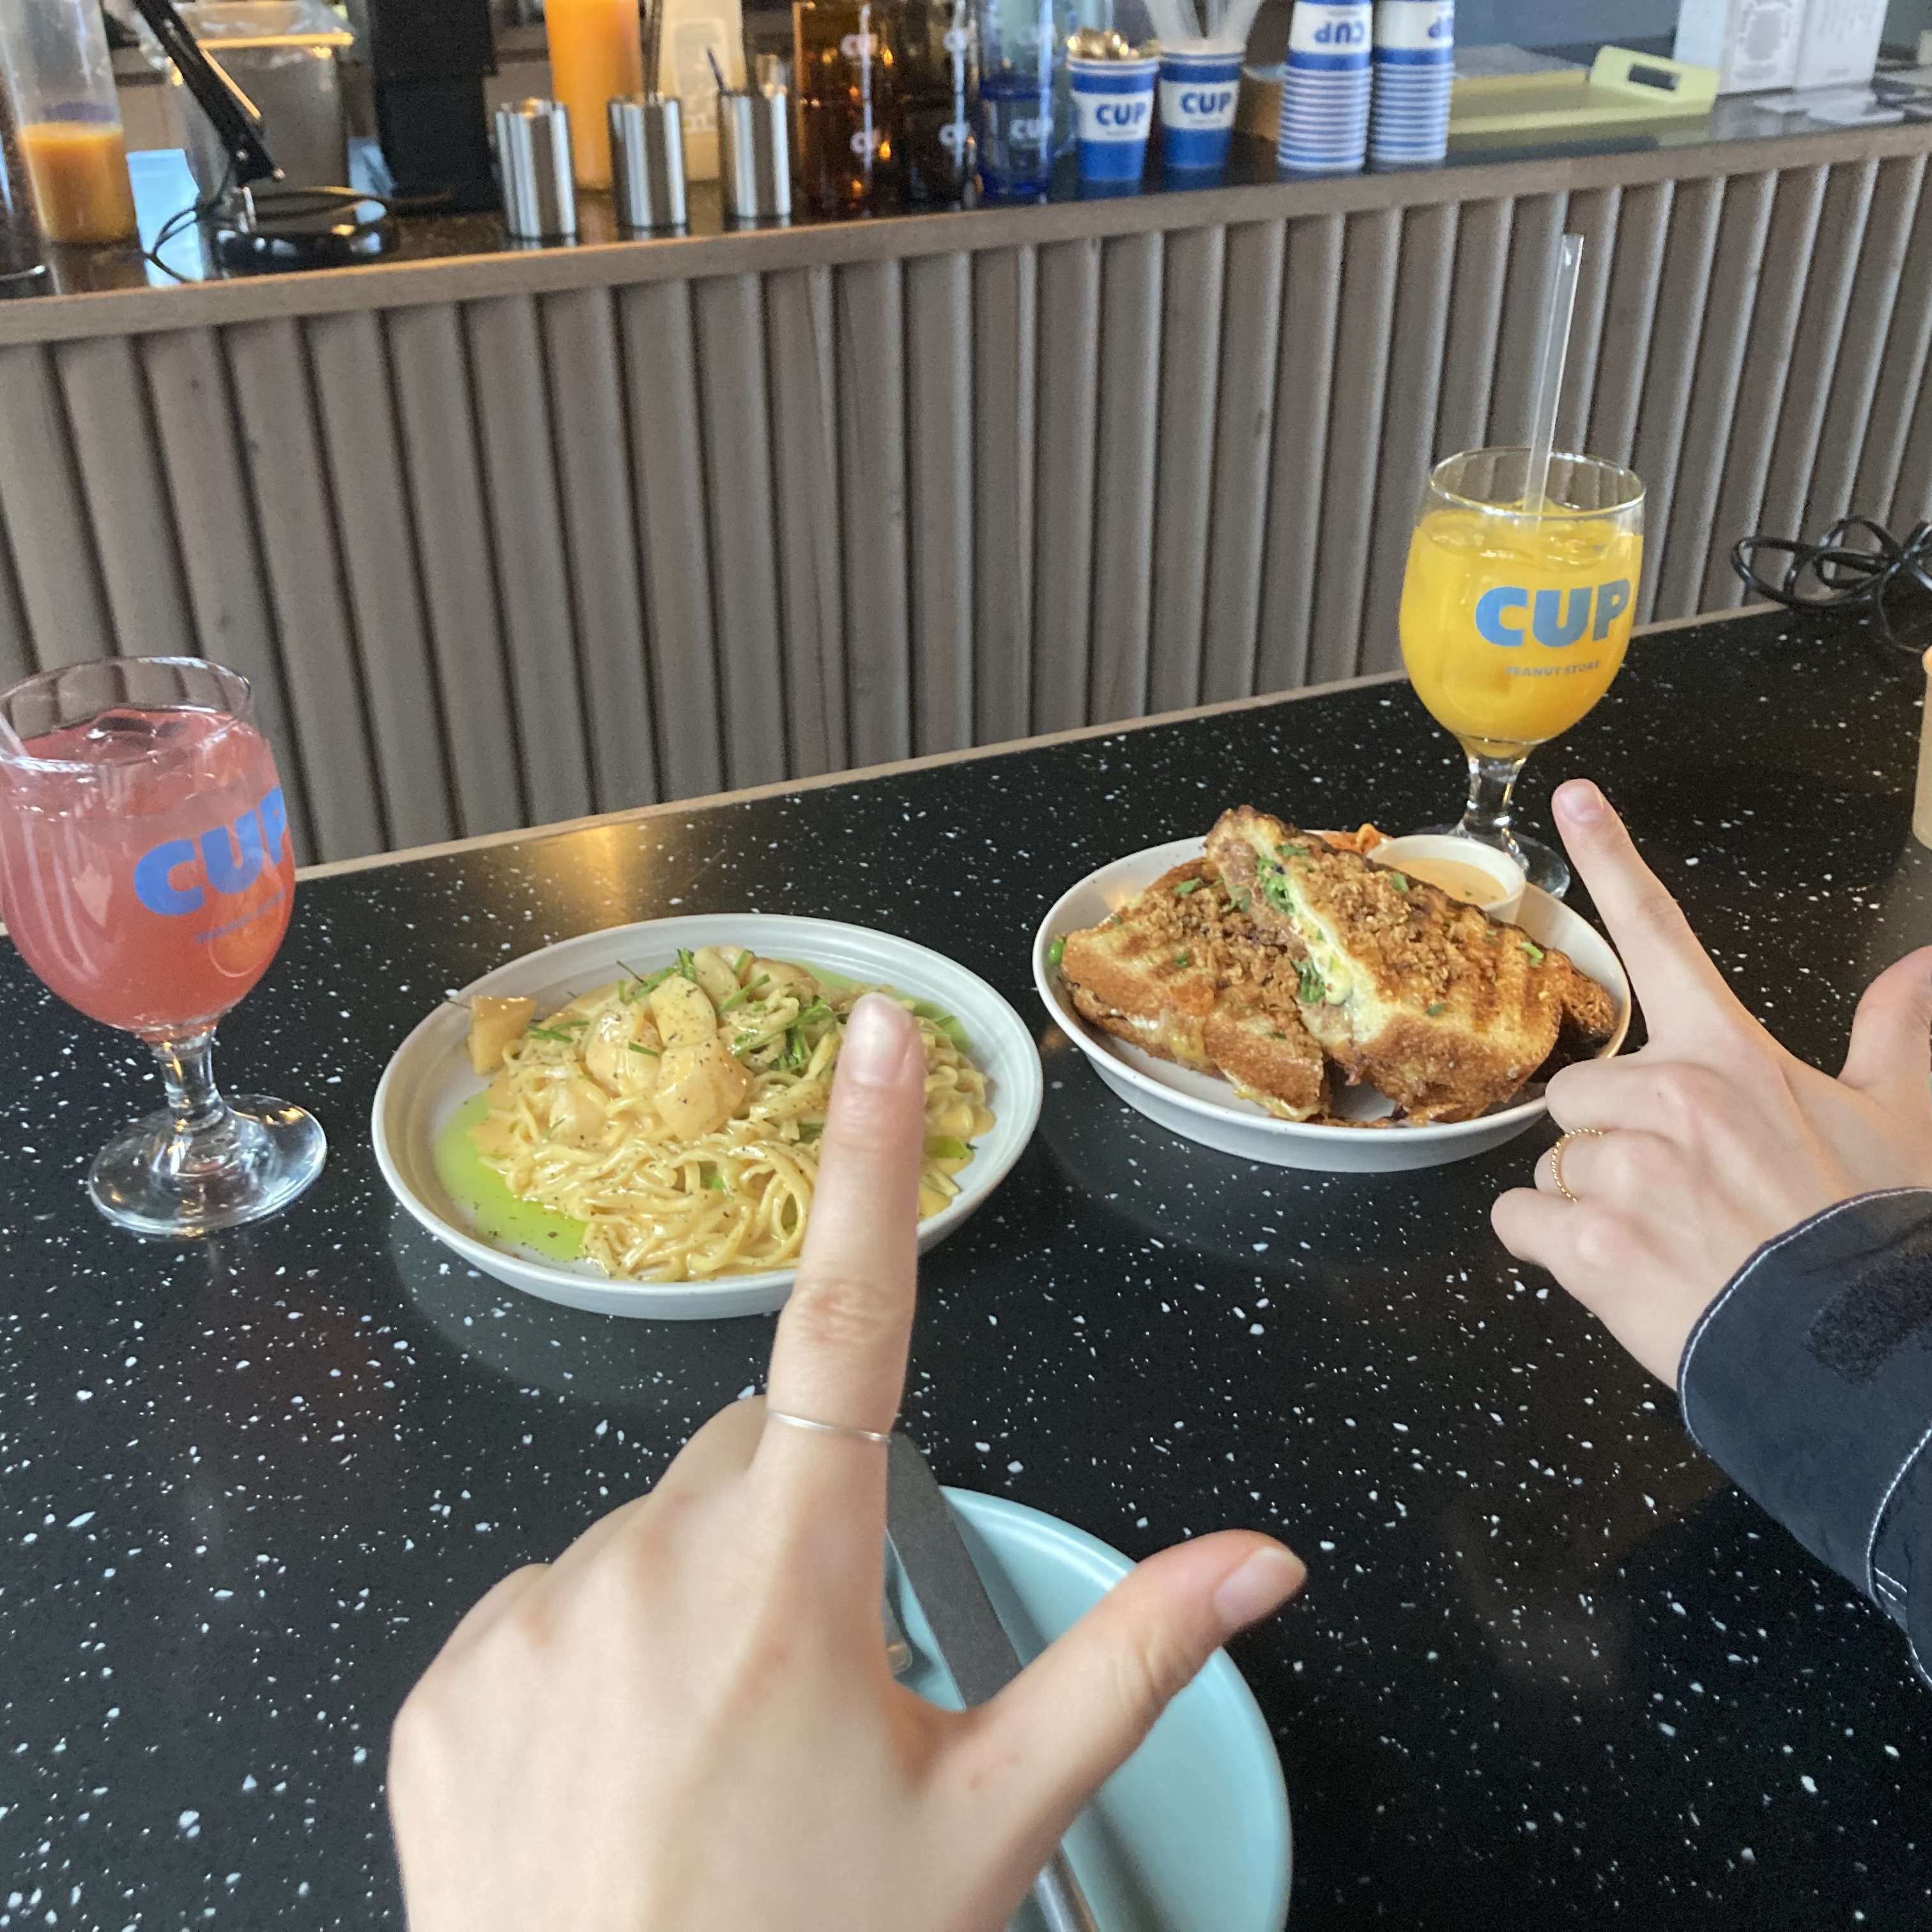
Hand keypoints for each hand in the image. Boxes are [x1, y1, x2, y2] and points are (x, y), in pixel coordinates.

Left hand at [388, 995, 1304, 1931]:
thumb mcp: (990, 1824)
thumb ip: (1127, 1663)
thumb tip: (1257, 1562)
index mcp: (793, 1579)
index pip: (852, 1317)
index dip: (871, 1161)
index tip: (879, 1033)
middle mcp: (646, 1565)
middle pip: (750, 1453)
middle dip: (796, 1517)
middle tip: (823, 1684)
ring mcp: (532, 1620)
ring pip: (650, 1532)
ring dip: (696, 1598)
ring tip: (719, 1759)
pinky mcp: (448, 1682)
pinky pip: (551, 1606)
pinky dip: (598, 1653)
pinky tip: (626, 1775)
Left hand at [1492, 780, 1931, 1385]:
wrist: (1845, 1350)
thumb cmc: (1861, 1234)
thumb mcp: (1898, 1120)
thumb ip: (1898, 1034)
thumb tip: (1921, 966)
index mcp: (1729, 1056)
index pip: (1663, 934)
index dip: (1615, 859)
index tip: (1573, 799)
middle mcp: (1668, 1095)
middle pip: (1577, 1094)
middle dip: (1608, 1142)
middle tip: (1679, 1193)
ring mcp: (1624, 1166)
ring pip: (1550, 1164)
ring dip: (1588, 1203)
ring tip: (1666, 1237)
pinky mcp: (1587, 1238)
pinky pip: (1518, 1221)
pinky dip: (1549, 1248)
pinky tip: (1617, 1267)